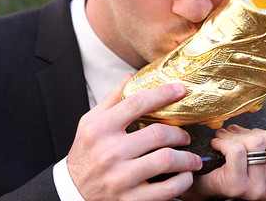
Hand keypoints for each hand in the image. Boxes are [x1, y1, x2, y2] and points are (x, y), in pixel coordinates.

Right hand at [66, 75, 202, 200]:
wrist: (73, 192)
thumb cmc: (85, 153)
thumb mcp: (90, 123)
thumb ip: (111, 100)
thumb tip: (130, 77)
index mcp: (100, 128)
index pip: (136, 103)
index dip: (163, 94)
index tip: (181, 89)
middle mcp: (109, 152)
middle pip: (158, 133)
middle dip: (180, 133)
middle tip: (185, 135)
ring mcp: (120, 178)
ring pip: (167, 160)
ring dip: (187, 158)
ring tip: (192, 158)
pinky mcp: (130, 199)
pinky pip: (166, 190)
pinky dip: (182, 182)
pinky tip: (185, 177)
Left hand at [186, 124, 265, 199]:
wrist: (210, 186)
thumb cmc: (239, 168)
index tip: (255, 135)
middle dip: (250, 132)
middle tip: (235, 134)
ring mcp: (259, 189)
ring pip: (255, 142)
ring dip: (235, 135)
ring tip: (225, 137)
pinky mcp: (238, 186)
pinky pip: (236, 150)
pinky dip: (223, 142)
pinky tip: (217, 144)